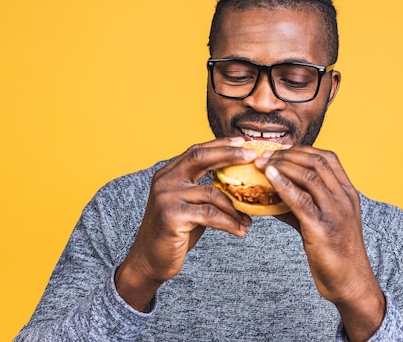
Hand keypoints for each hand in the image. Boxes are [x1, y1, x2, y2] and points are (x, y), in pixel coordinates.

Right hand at [115, 137, 255, 310]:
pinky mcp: (172, 216)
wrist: (149, 260)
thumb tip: (238, 182)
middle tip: (253, 156)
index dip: (221, 144)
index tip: (243, 141)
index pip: (197, 150)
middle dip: (230, 155)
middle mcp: (165, 180)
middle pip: (201, 157)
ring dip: (235, 207)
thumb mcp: (189, 205)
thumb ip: (205, 190)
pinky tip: (240, 231)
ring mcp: (167, 197)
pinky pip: (210, 215)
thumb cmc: (174, 233)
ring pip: (212, 192)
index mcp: (168, 173)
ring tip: (248, 219)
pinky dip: (229, 223)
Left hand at [256, 145, 384, 341]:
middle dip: (287, 154)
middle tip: (264, 155)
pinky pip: (301, 200)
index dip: (301, 149)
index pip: (328, 158)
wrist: (349, 282)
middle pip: (316, 161)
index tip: (279, 149)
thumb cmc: (334, 252)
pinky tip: (269, 177)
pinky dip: (283, 185)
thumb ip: (299, 205)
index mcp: (348, 193)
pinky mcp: (323, 229)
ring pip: (309, 176)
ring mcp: (336, 212)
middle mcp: (345, 198)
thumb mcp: (321, 221)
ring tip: (262, 164)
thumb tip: (271, 191)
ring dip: (282, 165)